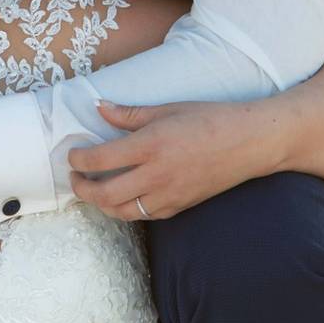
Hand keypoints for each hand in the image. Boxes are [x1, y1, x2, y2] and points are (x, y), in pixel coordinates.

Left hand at [69, 100, 280, 220]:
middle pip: (104, 194)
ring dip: (100, 204)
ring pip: (121, 211)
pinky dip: (126, 210)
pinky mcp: (180, 206)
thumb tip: (99, 107)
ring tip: (93, 191)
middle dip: (81, 188)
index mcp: (150, 145)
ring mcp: (169, 194)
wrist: (250, 142)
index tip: (72, 156)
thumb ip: (129, 114)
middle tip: (75, 179)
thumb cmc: (210, 119)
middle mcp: (156, 174)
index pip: (100, 159)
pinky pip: (144, 215)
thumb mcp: (166, 109)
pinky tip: (121, 198)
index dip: (79, 160)